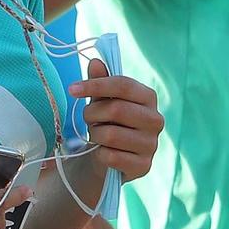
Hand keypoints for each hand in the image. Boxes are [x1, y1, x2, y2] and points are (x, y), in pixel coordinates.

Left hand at [67, 61, 163, 180]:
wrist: (107, 159)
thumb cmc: (106, 124)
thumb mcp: (100, 101)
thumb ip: (99, 81)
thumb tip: (95, 62)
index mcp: (148, 97)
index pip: (123, 85)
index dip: (96, 85)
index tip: (72, 89)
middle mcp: (155, 119)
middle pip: (116, 109)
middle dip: (92, 114)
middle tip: (88, 119)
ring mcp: (152, 144)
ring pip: (111, 135)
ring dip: (95, 135)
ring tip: (97, 135)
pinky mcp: (144, 166)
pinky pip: (111, 156)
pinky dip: (99, 154)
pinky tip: (103, 152)